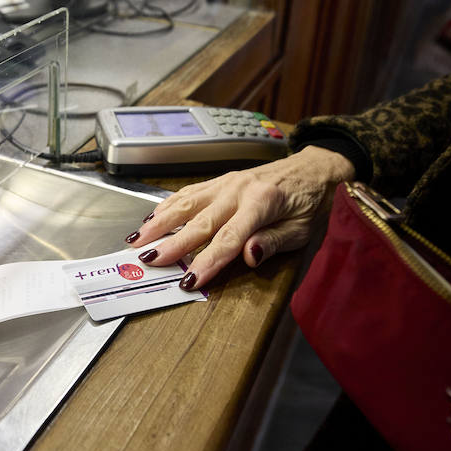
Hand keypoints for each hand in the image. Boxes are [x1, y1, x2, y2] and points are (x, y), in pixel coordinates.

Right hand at [124, 146, 355, 290]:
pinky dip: (167, 205)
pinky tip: (151, 218)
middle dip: (172, 243)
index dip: (207, 261)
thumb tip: (249, 256)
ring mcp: (226, 182)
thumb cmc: (309, 204)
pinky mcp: (220, 180)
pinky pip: (189, 192)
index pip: (229, 238)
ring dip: (159, 222)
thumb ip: (274, 242)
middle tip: (148, 260)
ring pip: (186, 203)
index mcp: (262, 203)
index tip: (189, 280)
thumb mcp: (303, 230)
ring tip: (136, 239)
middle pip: (200, 222)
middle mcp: (239, 190)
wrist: (313, 170)